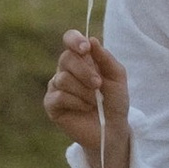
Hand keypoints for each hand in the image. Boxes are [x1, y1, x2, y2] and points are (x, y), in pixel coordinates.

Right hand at [47, 31, 129, 167]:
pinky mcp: (51, 104)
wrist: (112, 128)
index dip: (74, 40)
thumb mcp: (117, 77)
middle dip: (85, 71)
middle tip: (98, 84)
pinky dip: (76, 102)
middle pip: (66, 58)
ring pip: (63, 78)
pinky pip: (59, 96)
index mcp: (82, 59)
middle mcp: (66, 70)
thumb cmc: (114, 101)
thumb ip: (105, 58)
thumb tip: (92, 40)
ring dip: (84, 91)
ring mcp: (56, 86)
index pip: (70, 39)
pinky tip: (84, 108)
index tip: (85, 49)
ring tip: (94, 102)